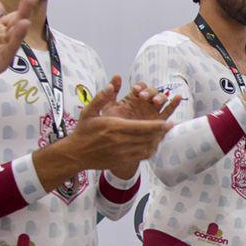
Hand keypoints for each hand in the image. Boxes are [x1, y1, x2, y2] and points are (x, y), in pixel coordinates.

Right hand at [52, 75, 175, 171]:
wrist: (75, 154)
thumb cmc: (83, 131)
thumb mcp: (89, 111)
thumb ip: (101, 97)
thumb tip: (113, 84)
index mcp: (115, 127)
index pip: (142, 127)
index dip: (158, 126)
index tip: (169, 122)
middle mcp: (120, 142)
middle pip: (148, 138)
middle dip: (161, 133)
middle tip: (170, 127)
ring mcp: (121, 153)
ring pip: (146, 148)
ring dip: (156, 142)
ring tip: (162, 135)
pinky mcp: (121, 161)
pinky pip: (140, 157)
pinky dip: (149, 151)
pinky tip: (152, 145)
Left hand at [107, 81, 182, 122]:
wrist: (116, 143)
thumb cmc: (110, 125)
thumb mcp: (108, 107)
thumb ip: (110, 92)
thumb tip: (117, 75)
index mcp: (134, 98)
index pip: (141, 87)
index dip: (140, 86)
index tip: (136, 90)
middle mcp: (145, 103)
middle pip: (153, 91)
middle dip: (149, 92)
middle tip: (143, 97)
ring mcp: (153, 111)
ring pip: (161, 99)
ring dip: (160, 97)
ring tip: (155, 102)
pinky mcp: (159, 121)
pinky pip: (169, 111)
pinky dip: (174, 104)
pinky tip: (178, 97)